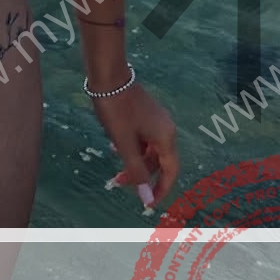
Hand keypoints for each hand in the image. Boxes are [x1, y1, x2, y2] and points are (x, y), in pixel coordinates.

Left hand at [91, 79, 178, 209]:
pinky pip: (144, 139)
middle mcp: (166, 129)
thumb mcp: (124, 143)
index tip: (147, 203)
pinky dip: (132, 148)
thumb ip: (136, 171)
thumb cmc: (117, 109)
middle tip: (118, 181)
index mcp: (166, 137)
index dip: (160, 190)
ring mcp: (156, 121)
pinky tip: (116, 147)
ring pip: (149, 151)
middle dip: (141, 175)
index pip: (170, 172)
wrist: (108, 75)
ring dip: (134, 162)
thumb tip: (146, 198)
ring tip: (115, 168)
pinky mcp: (146, 115)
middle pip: (158, 162)